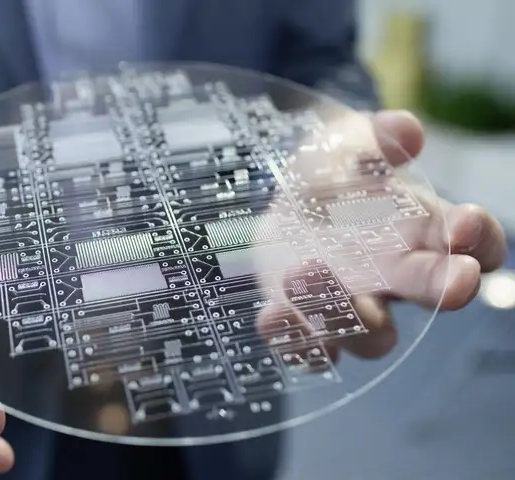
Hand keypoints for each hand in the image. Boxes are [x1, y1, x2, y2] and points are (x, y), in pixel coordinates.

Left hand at [255, 110, 506, 360]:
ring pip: (372, 336)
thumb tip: (405, 128)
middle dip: (445, 288)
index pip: (475, 244)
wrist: (282, 207)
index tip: (465, 224)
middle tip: (454, 284)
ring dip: (351, 314)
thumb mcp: (345, 146)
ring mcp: (354, 308)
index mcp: (422, 232)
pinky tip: (274, 312)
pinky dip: (295, 337)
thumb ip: (374, 139)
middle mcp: (397, 279)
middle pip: (432, 294)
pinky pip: (310, 350)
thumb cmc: (330, 177)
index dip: (478, 238)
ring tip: (310, 270)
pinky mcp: (308, 324)